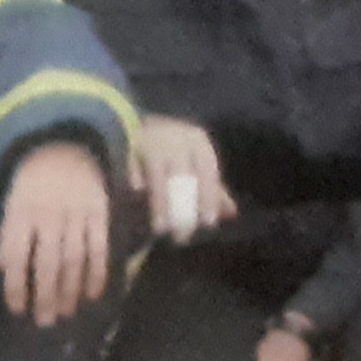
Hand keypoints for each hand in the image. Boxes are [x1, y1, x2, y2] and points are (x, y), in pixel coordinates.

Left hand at [0, 140, 112, 326]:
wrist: (63, 147)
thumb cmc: (33, 183)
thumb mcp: (12, 203)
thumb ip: (9, 234)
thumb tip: (0, 267)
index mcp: (20, 212)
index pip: (15, 254)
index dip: (15, 284)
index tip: (18, 310)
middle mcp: (47, 214)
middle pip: (46, 262)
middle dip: (45, 295)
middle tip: (45, 321)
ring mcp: (75, 213)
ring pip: (73, 258)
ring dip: (70, 290)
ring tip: (66, 312)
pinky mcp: (99, 212)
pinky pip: (99, 247)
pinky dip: (96, 272)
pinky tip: (92, 294)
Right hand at [134, 114, 233, 241]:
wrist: (142, 125)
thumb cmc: (177, 150)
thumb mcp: (197, 163)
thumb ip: (213, 188)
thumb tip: (231, 212)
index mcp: (197, 140)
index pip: (208, 171)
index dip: (209, 198)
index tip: (208, 223)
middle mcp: (176, 136)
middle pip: (183, 177)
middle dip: (182, 209)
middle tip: (182, 235)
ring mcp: (151, 139)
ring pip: (157, 178)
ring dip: (159, 205)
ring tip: (159, 229)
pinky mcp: (128, 143)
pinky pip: (133, 169)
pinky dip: (136, 185)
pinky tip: (139, 203)